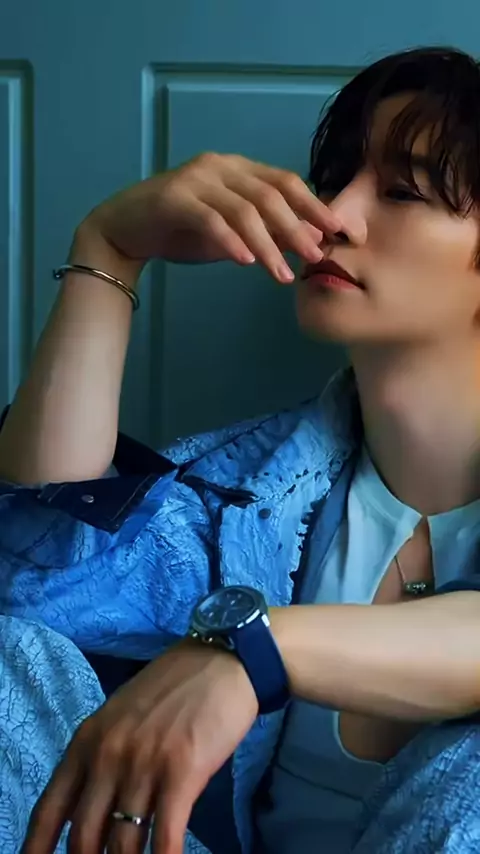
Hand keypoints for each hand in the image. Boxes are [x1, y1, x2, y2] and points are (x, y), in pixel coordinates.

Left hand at [21, 639, 257, 853]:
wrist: (221, 660)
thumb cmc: (173, 688)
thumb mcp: (120, 717)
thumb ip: (102, 759)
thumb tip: (95, 815)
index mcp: (87, 741)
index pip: (49, 810)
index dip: (38, 848)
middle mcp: (107, 755)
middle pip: (84, 837)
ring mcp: (143, 764)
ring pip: (123, 843)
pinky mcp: (181, 772)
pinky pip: (164, 836)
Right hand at [86, 152, 340, 282]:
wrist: (124, 230)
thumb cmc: (180, 230)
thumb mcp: (229, 231)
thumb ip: (262, 232)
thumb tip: (305, 245)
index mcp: (238, 168)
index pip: (285, 182)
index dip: (314, 205)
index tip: (338, 231)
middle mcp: (220, 166)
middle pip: (270, 195)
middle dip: (297, 228)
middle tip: (316, 256)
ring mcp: (195, 179)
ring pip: (244, 210)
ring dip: (268, 245)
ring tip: (282, 275)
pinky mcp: (174, 198)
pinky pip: (211, 220)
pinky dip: (231, 241)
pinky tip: (247, 262)